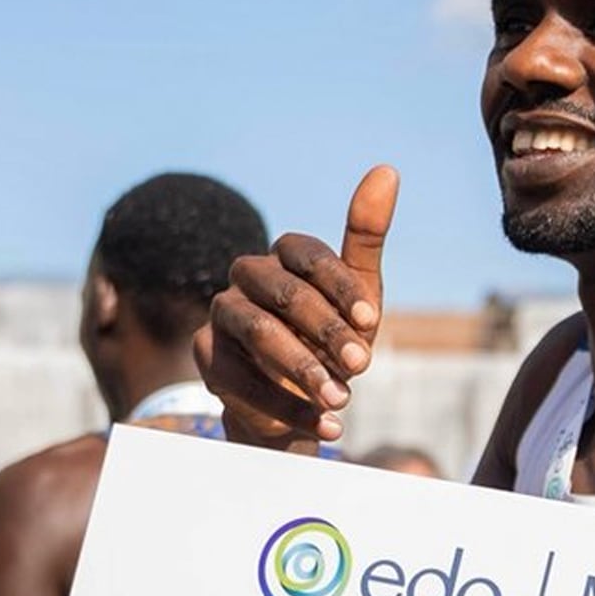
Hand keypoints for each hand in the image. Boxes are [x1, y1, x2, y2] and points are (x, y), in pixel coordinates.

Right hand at [196, 165, 397, 448]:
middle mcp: (246, 276)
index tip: (372, 321)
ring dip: (304, 369)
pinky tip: (327, 426)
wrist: (299, 400)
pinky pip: (242, 380)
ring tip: (342, 400)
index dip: (339, 286)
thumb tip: (387, 169)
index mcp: (283, 256)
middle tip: (364, 366)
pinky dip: (289, 407)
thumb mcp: (358, 296)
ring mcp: (222, 315)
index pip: (306, 253)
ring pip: (257, 332)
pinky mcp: (207, 357)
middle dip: (326, 331)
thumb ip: (367, 237)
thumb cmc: (332, 340)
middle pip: (282, 292)